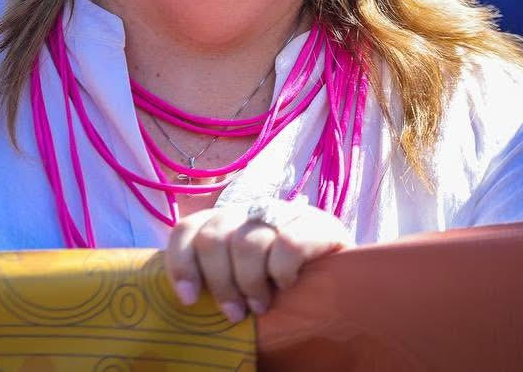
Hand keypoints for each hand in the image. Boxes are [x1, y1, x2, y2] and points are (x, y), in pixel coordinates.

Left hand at [164, 199, 351, 322]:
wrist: (341, 282)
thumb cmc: (281, 288)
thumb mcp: (242, 281)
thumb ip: (216, 276)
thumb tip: (186, 298)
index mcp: (225, 222)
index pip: (188, 229)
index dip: (182, 263)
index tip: (189, 299)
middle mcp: (250, 210)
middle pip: (214, 237)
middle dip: (221, 282)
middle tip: (235, 313)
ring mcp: (282, 212)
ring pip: (247, 243)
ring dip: (251, 282)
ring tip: (262, 305)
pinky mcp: (315, 223)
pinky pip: (286, 244)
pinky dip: (282, 271)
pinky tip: (288, 283)